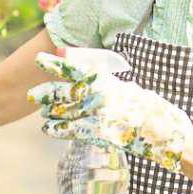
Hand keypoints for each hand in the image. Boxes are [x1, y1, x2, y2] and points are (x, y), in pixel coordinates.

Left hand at [28, 51, 192, 172]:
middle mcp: (98, 96)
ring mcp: (96, 115)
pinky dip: (57, 129)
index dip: (55, 65)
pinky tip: (48, 129)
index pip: (74, 69)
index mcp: (105, 80)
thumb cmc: (144, 106)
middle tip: (32, 95)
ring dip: (51, 112)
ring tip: (43, 112)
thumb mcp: (125, 87)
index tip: (39, 60)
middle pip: (63, 93)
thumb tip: (88, 74)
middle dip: (46, 94)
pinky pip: (70, 130)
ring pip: (64, 112)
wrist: (160, 129)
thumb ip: (105, 82)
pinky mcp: (97, 133)